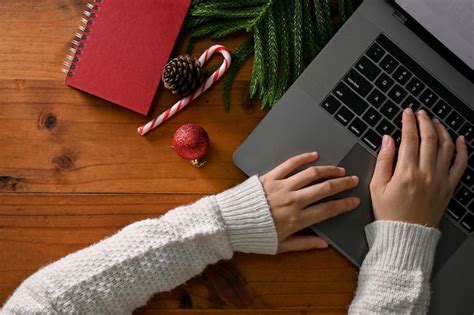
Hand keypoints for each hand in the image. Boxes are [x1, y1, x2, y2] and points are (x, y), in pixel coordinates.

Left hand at [259, 152, 359, 252]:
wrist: (229, 222)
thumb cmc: (254, 235)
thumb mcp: (281, 246)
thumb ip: (304, 244)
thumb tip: (324, 245)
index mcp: (297, 219)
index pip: (328, 209)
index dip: (344, 204)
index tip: (354, 200)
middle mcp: (293, 200)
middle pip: (324, 188)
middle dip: (342, 184)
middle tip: (352, 180)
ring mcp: (282, 186)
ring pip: (311, 174)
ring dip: (328, 170)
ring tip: (338, 169)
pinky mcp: (270, 177)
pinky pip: (290, 164)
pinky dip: (303, 158)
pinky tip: (313, 155)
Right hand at [370, 108, 467, 226]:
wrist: (407, 235)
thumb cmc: (390, 213)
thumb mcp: (377, 187)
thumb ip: (383, 160)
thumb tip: (388, 140)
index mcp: (406, 173)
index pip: (410, 138)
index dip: (408, 122)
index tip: (406, 113)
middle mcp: (426, 173)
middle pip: (429, 138)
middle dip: (424, 121)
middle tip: (420, 113)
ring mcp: (440, 180)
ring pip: (446, 146)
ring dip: (441, 130)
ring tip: (434, 121)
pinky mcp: (449, 187)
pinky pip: (461, 164)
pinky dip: (462, 149)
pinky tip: (460, 139)